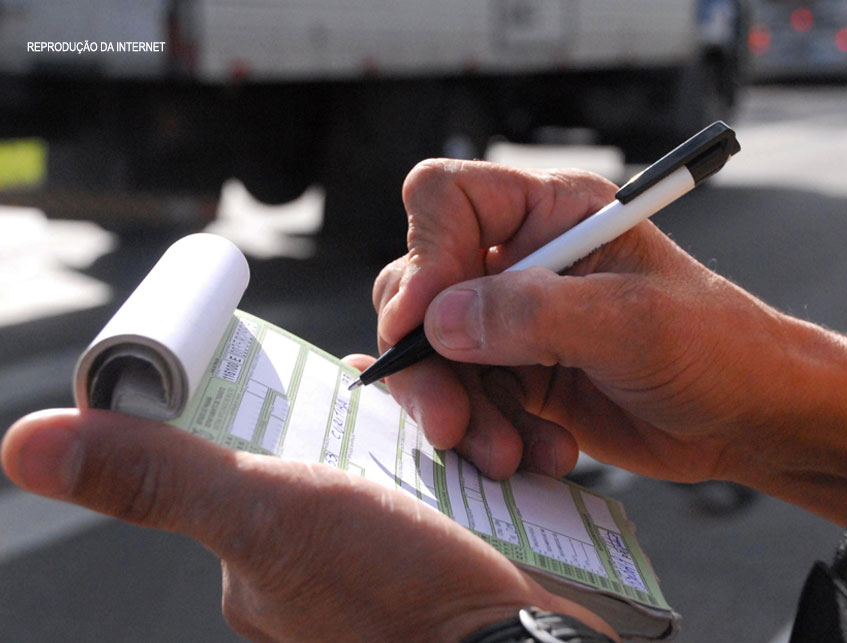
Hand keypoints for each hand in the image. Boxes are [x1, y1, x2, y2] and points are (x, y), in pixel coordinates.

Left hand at [1, 409, 616, 641]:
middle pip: (354, 431)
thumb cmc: (396, 599)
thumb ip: (161, 477)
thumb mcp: (268, 517)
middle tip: (442, 423)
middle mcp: (323, 547)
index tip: (355, 376)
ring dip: (455, 429)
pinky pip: (462, 465)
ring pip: (416, 441)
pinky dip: (484, 452)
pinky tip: (508, 462)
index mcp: (263, 544)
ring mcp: (395, 542)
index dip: (313, 397)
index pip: (272, 436)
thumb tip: (25, 445)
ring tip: (488, 455)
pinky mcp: (454, 539)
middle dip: (404, 410)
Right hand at [373, 160, 846, 523]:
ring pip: (436, 355)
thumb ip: (533, 313)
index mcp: (552, 213)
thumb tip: (438, 321)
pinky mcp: (515, 373)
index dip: (424, 253)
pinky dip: (488, 433)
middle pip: (423, 288)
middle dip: (426, 361)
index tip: (418, 322)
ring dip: (462, 412)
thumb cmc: (718, 348)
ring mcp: (514, 320)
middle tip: (449, 420)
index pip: (449, 200)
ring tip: (508, 455)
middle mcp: (521, 259)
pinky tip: (538, 454)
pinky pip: (467, 399)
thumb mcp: (635, 323)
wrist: (747, 417)